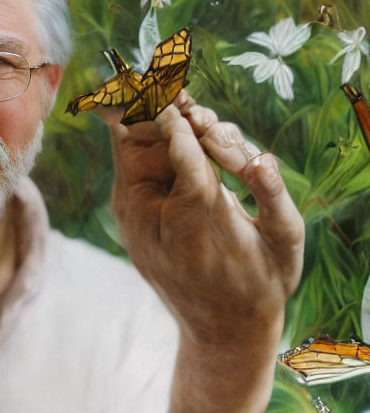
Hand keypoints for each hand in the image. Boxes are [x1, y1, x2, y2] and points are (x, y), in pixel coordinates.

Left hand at [99, 91, 303, 352]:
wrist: (221, 328)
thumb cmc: (262, 282)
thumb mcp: (282, 239)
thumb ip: (270, 193)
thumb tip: (259, 159)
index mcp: (189, 223)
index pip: (179, 155)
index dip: (181, 122)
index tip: (179, 92)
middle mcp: (148, 218)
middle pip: (138, 141)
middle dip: (157, 107)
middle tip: (173, 84)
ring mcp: (132, 216)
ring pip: (131, 146)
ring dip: (152, 117)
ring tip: (181, 102)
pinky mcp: (130, 214)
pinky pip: (130, 161)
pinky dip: (145, 134)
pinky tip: (168, 117)